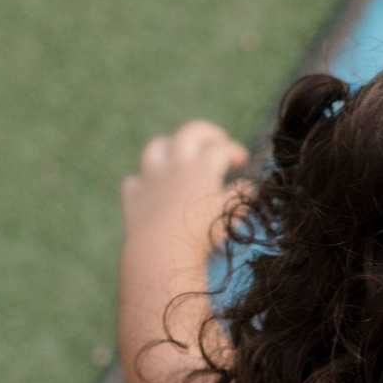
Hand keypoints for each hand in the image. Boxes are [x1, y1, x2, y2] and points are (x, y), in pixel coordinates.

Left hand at [119, 120, 250, 258]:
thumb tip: (247, 186)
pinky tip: (151, 189)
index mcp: (203, 166)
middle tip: (218, 141)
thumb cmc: (203, 232)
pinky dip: (143, 183)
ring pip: (155, 148)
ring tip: (179, 157)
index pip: (223, 148)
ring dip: (168, 148)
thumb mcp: (230, 213)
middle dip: (207, 133)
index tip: (242, 161)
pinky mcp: (134, 196)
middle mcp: (175, 164)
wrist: (163, 250)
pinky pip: (135, 182)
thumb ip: (240, 196)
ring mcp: (151, 178)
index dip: (235, 150)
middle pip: (190, 132)